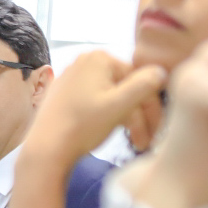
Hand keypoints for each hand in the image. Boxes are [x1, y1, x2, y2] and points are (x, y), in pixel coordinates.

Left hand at [24, 51, 166, 167]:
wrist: (46, 149)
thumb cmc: (83, 126)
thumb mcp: (119, 106)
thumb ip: (144, 85)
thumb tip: (162, 71)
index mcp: (100, 59)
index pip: (140, 80)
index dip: (152, 107)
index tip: (157, 131)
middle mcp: (86, 61)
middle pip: (126, 89)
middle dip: (140, 117)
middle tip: (146, 142)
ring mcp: (74, 77)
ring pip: (112, 97)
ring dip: (128, 119)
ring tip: (135, 142)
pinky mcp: (66, 94)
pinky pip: (97, 101)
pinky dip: (110, 116)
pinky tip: (115, 132)